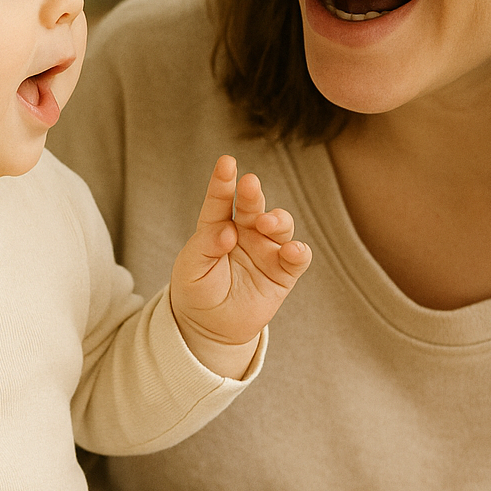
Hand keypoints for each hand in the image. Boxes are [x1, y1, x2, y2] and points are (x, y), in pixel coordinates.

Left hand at [170, 156, 310, 376]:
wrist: (210, 327)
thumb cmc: (197, 291)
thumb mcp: (191, 269)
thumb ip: (205, 246)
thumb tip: (228, 231)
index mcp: (218, 226)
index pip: (220, 200)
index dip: (223, 181)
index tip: (227, 163)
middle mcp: (245, 232)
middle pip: (253, 206)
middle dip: (253, 194)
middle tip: (250, 184)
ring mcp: (266, 250)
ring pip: (280, 225)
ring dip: (277, 219)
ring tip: (266, 223)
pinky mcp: (283, 272)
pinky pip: (297, 258)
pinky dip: (299, 252)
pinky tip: (292, 250)